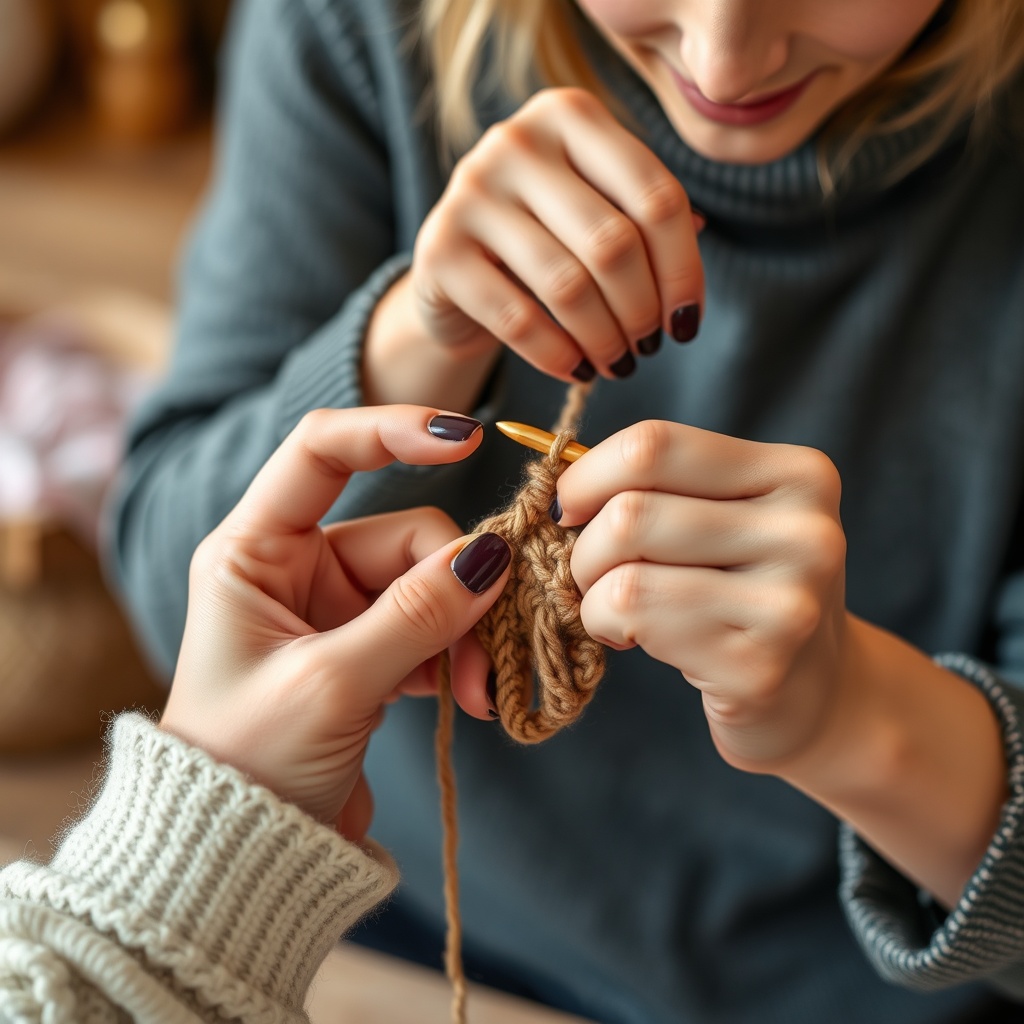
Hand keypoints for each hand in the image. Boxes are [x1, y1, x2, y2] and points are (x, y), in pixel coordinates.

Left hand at [160, 406, 510, 838]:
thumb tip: (492, 557)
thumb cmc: (249, 765)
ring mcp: (335, 609)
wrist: (240, 855)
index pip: (321, 450)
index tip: (467, 439)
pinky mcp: (367, 648)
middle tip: (484, 657)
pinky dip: (456, 657)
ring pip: (430, 584)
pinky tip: (467, 698)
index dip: (393, 432)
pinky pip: (432, 627)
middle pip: (405, 538)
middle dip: (454, 591)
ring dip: (464, 633)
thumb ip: (415, 616)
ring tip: (477, 693)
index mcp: (253, 551)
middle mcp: (295, 568)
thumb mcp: (332, 685)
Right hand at [409, 88, 704, 382]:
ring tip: (618, 364)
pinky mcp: (438, 250)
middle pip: (614, 244)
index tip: (687, 322)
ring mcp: (470, 191)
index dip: (684, 270)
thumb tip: (699, 232)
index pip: (656, 197)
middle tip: (648, 347)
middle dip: (642, 311)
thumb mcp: (597, 208)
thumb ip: (645, 213)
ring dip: (605, 339)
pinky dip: (557, 356)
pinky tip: (577, 370)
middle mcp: (516, 141)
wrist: (455, 270)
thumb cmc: (543, 237)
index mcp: (570, 116)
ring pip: (568, 285)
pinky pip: (516, 319)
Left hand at [555, 419, 848, 771]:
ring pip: (624, 573)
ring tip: (619, 609)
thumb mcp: (719, 516)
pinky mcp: (758, 667)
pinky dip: (608, 628)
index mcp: (798, 473)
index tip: (570, 507)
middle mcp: (806, 532)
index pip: (654, 445)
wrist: (810, 690)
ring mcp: (788, 604)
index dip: (586, 475)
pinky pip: (635, 624)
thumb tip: (556, 475)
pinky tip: (640, 639)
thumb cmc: (739, 589)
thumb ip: (654, 483)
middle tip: (596, 574)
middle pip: (630, 512)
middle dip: (584, 549)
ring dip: (592, 595)